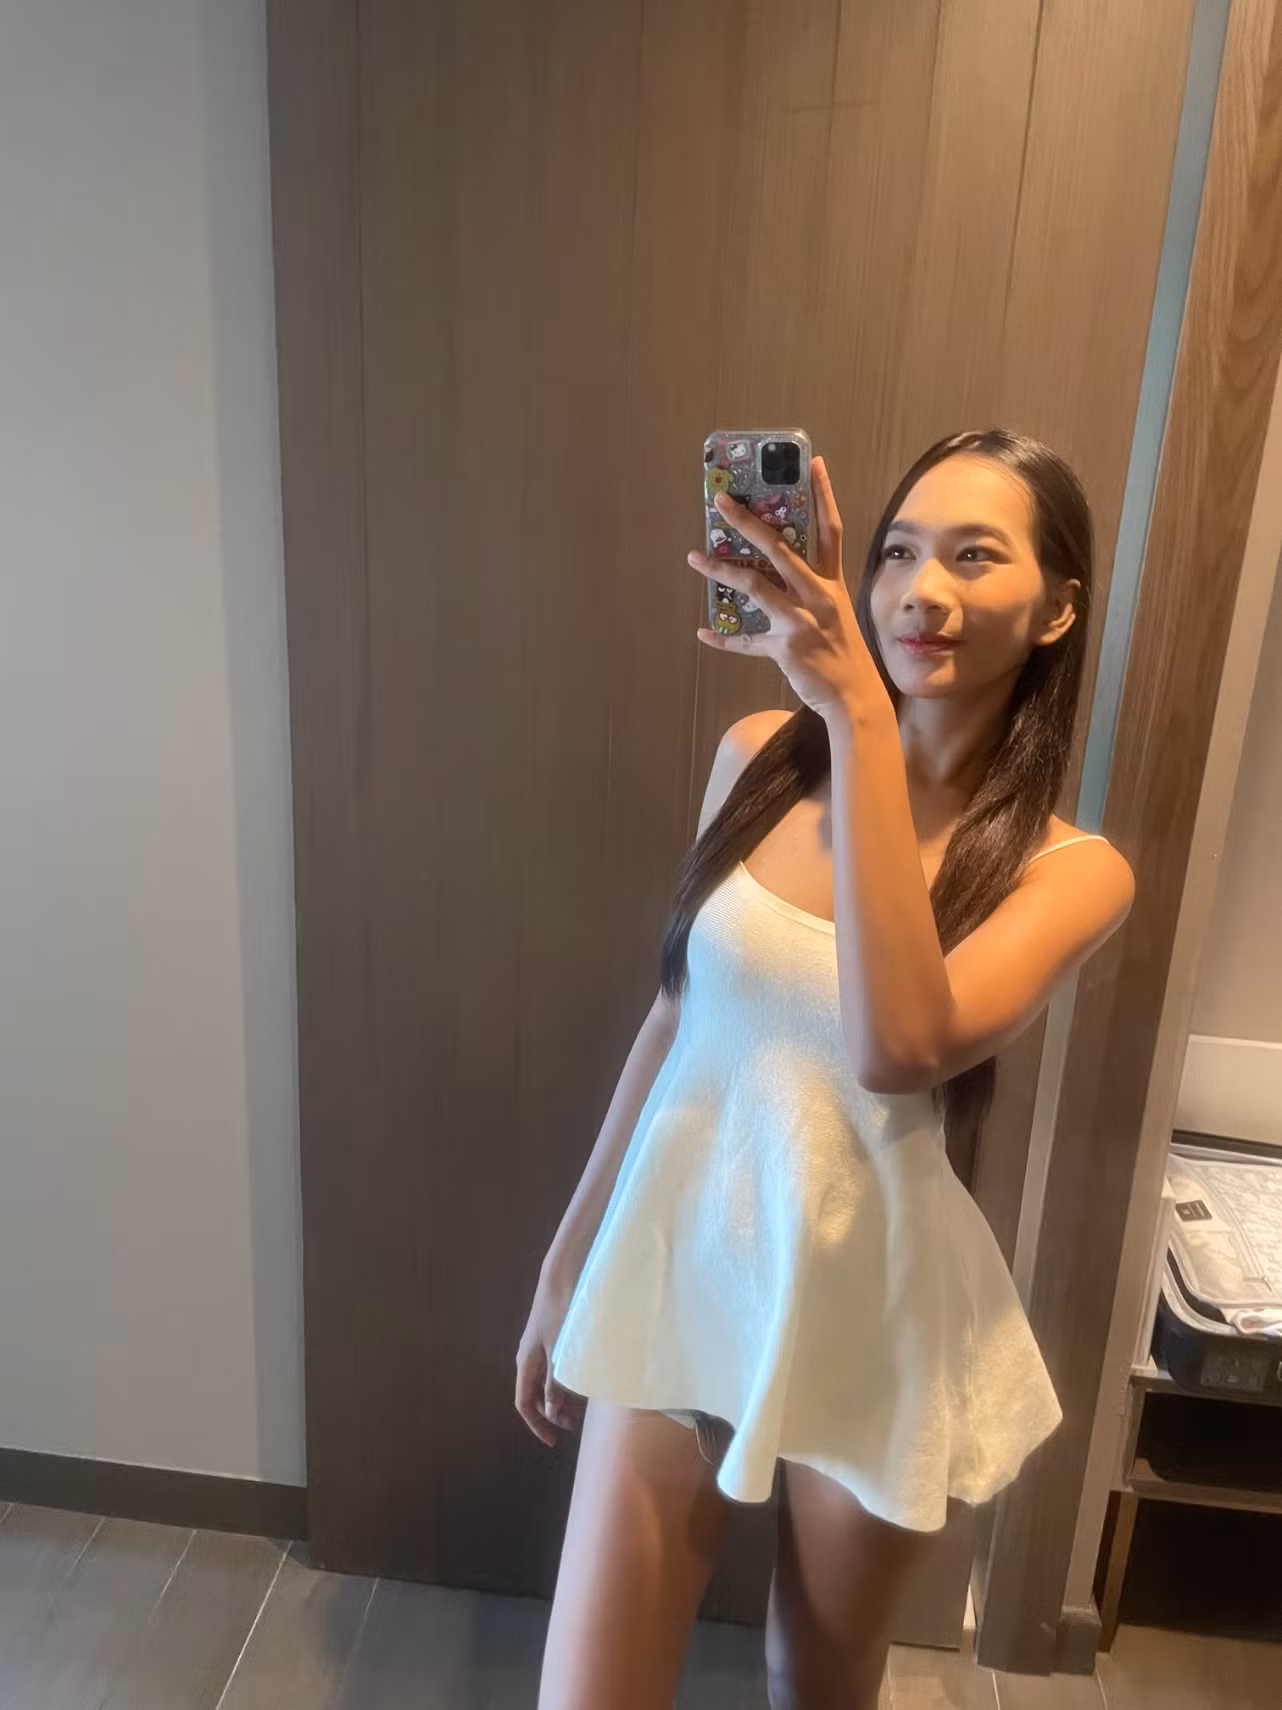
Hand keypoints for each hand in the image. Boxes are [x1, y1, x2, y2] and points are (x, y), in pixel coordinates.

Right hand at [514, 1269, 584, 1446]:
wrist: (562, 1275)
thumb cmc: (561, 1312)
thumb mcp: (559, 1351)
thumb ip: (555, 1381)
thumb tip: (550, 1409)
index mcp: (526, 1363)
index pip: (524, 1403)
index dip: (537, 1425)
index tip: (554, 1440)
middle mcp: (530, 1358)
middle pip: (535, 1395)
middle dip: (551, 1413)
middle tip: (573, 1425)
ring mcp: (540, 1348)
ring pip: (546, 1382)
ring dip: (559, 1398)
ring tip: (579, 1409)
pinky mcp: (552, 1338)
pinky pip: (554, 1369)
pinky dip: (564, 1382)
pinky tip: (581, 1384)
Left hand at [689, 456, 882, 720]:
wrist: (856, 698)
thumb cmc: (843, 655)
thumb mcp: (834, 616)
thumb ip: (807, 593)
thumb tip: (771, 577)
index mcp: (831, 584)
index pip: (830, 529)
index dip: (824, 495)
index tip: (814, 462)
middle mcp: (818, 595)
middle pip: (780, 547)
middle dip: (747, 522)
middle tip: (721, 501)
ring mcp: (801, 620)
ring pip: (755, 585)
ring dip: (721, 569)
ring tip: (694, 558)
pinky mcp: (786, 647)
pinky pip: (747, 641)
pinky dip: (724, 638)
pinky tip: (704, 633)